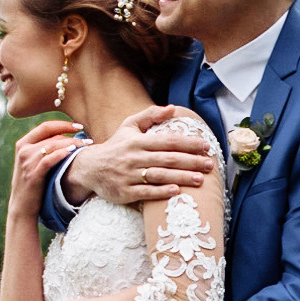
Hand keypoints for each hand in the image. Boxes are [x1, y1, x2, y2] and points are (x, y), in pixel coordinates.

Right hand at [9, 119, 81, 222]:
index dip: (63, 124)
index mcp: (22, 144)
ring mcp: (26, 162)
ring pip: (51, 145)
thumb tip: (67, 138)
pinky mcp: (33, 175)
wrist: (22, 207)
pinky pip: (49, 160)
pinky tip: (73, 152)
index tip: (78, 126)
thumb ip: (44, 149)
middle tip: (86, 134)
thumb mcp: (34, 163)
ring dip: (70, 143)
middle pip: (49, 132)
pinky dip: (61, 154)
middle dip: (69, 130)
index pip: (45, 126)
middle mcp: (23, 150)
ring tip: (86, 145)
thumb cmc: (34, 184)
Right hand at [62, 106, 212, 204]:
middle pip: (167, 159)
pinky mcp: (124, 192)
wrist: (89, 168)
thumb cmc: (116, 146)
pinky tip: (176, 191)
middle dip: (191, 161)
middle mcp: (134, 157)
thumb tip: (173, 108)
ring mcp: (129, 175)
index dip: (188, 143)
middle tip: (210, 164)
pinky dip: (161, 192)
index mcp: (138, 141)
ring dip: (181, 177)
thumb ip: (151, 116)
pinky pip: (145, 192)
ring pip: (159, 176)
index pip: (168, 141)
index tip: (205, 146)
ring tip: (201, 179)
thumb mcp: (129, 126)